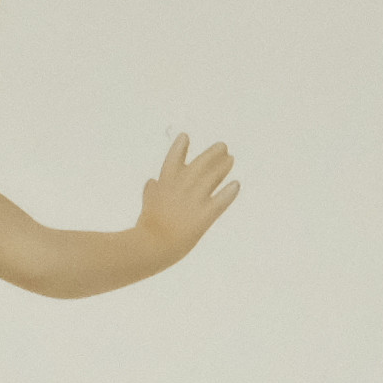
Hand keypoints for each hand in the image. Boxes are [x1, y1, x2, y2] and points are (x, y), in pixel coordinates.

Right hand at [139, 134, 237, 260]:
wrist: (151, 246)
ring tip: (231, 159)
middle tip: (223, 146)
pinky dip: (228, 193)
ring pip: (211, 178)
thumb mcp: (147, 205)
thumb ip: (151, 191)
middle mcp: (179, 188)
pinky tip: (236, 185)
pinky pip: (220, 201)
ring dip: (222, 167)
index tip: (185, 136)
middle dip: (212, 154)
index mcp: (163, 184)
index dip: (179, 147)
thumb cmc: (146, 227)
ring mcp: (192, 200)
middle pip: (199, 165)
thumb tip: (151, 181)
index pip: (172, 160)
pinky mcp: (204, 215)